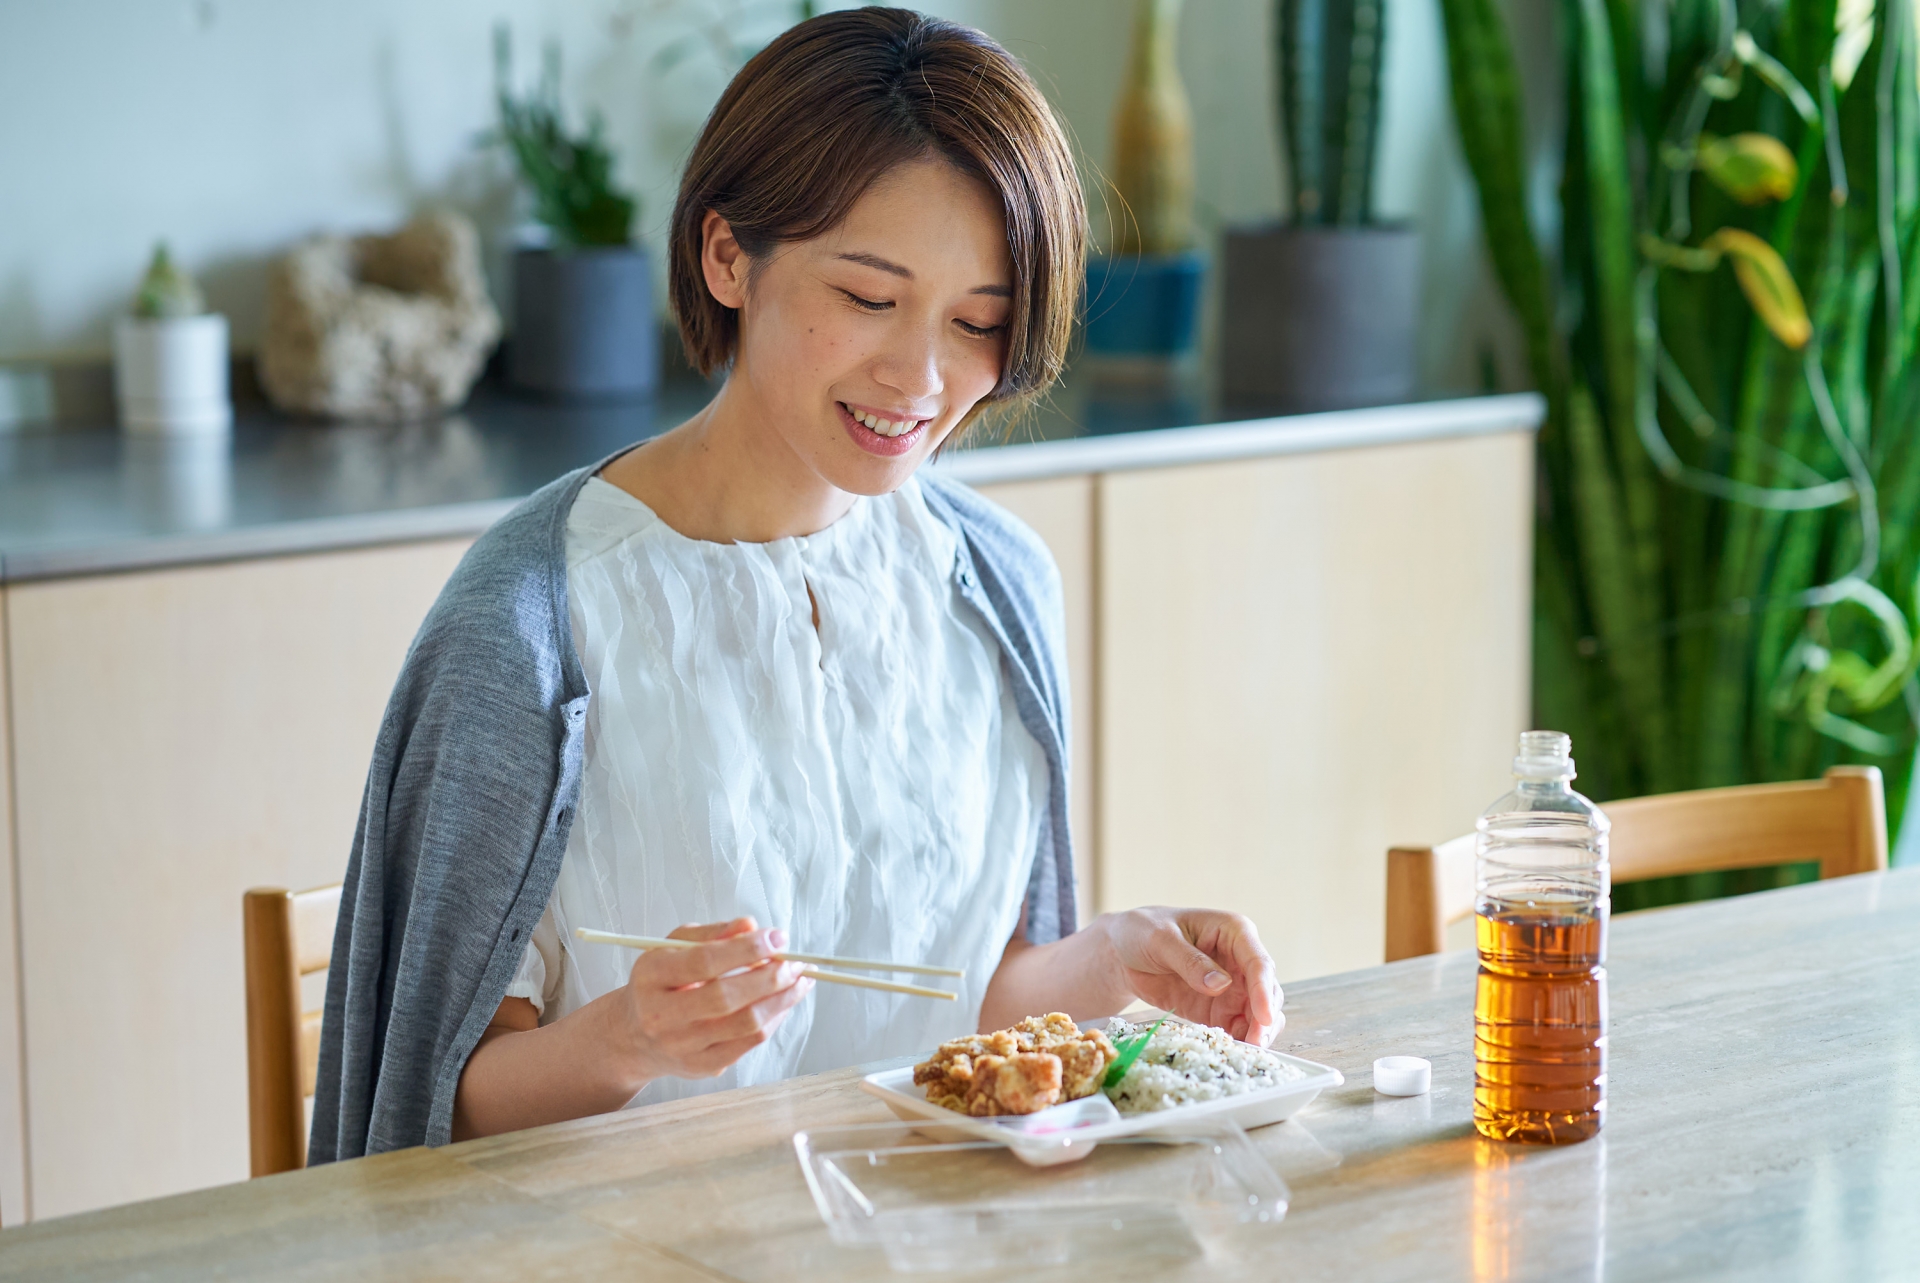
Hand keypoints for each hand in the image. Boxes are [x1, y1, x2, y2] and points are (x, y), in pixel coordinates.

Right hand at [610, 917, 813, 1081]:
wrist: (634, 1034)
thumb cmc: (661, 982)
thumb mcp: (675, 946)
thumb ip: (714, 933)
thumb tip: (751, 926)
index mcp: (652, 975)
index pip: (704, 961)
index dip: (747, 949)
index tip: (778, 938)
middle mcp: (661, 1015)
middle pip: (726, 998)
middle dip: (771, 978)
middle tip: (796, 962)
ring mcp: (681, 1046)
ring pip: (745, 1025)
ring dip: (781, 1001)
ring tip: (799, 981)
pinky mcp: (701, 1066)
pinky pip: (748, 1044)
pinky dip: (773, 1020)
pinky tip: (784, 1003)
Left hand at [1098, 907, 1282, 1045]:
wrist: (1123, 951)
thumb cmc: (1143, 931)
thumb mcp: (1160, 939)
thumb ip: (1189, 960)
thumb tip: (1221, 984)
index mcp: (1233, 931)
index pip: (1258, 962)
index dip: (1263, 990)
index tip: (1264, 1017)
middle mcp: (1239, 958)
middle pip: (1266, 991)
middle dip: (1265, 1018)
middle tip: (1255, 1043)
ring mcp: (1232, 985)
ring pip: (1258, 1012)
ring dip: (1258, 1032)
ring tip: (1247, 1051)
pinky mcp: (1219, 1008)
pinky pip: (1238, 1025)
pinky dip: (1240, 1039)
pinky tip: (1231, 1051)